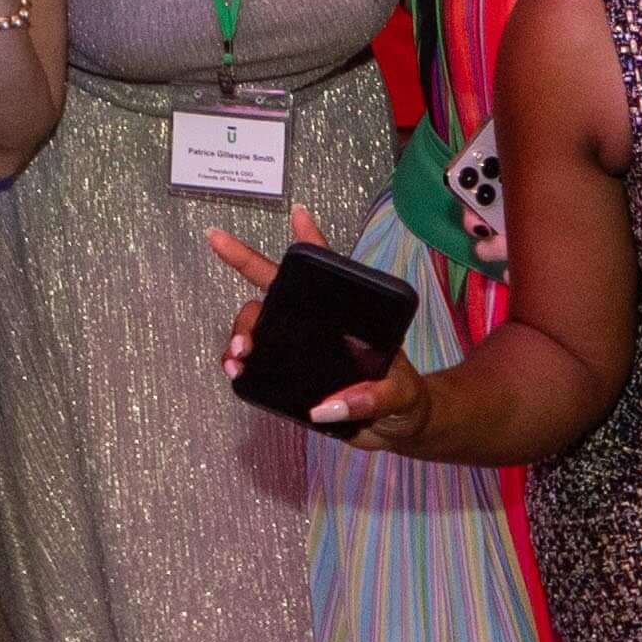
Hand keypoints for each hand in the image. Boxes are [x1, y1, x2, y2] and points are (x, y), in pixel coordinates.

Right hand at [204, 206, 437, 442]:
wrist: (398, 429)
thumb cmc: (406, 400)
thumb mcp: (401, 395)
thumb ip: (373, 398)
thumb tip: (327, 408)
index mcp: (348, 318)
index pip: (327, 273)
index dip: (312, 240)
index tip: (298, 213)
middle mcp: (318, 327)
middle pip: (274, 295)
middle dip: (247, 296)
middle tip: (242, 336)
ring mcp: (301, 350)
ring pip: (259, 327)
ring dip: (240, 335)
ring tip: (238, 356)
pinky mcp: (290, 377)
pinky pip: (256, 363)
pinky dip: (239, 363)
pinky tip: (235, 371)